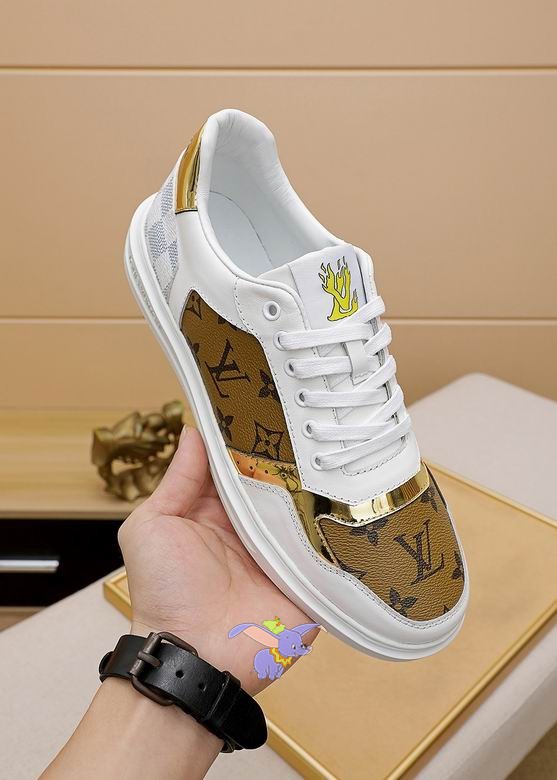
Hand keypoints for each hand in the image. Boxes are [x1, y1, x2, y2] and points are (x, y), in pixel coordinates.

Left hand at [118, 426, 318, 694]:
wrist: (194, 655)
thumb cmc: (163, 591)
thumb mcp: (152, 526)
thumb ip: (177, 481)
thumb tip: (193, 430)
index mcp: (220, 512)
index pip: (241, 467)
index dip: (251, 439)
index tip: (267, 402)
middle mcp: (255, 527)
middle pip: (280, 484)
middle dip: (294, 457)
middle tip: (315, 414)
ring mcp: (285, 551)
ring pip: (310, 508)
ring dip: (321, 486)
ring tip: (344, 445)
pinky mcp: (311, 576)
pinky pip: (332, 547)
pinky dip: (343, 526)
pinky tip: (360, 494)